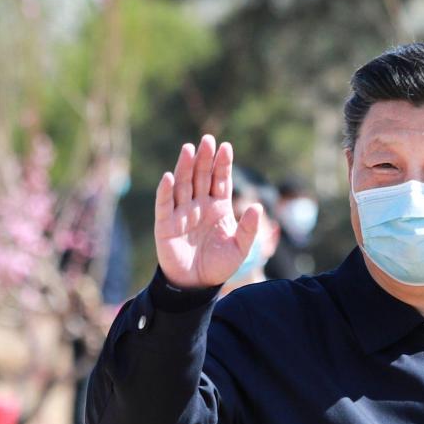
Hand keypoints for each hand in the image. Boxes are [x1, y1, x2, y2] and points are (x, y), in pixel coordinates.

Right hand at [154, 134, 260, 288]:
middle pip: (202, 176)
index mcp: (219, 207)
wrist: (197, 284)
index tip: (226, 147)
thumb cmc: (220, 265)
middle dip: (205, 158)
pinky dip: (166, 191)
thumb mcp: (240, 248)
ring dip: (185, 167)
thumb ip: (249, 229)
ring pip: (183, 184)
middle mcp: (200, 205)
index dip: (223, 164)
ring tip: (189, 149)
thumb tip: (258, 207)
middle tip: (208, 140)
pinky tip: (169, 177)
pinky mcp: (166, 224)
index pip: (221, 180)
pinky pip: (165, 204)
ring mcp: (182, 213)